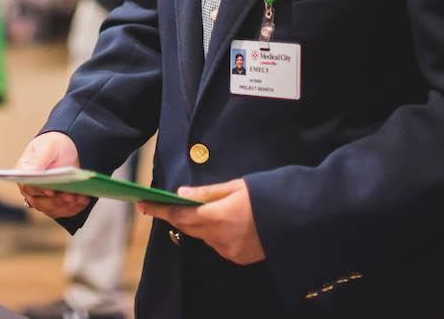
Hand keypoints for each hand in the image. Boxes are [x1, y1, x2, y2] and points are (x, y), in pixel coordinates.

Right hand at [16, 132, 89, 218]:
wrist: (66, 148)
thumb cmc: (53, 145)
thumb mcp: (46, 147)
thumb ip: (38, 160)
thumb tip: (30, 174)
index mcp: (24, 174)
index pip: (28, 187)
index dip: (39, 190)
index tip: (51, 190)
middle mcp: (31, 189)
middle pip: (41, 203)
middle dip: (57, 201)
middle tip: (69, 196)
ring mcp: (43, 199)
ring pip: (53, 210)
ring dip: (67, 206)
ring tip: (79, 197)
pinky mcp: (56, 204)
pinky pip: (63, 211)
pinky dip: (74, 207)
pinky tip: (82, 199)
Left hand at [139, 178, 264, 264]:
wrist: (300, 220)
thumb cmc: (268, 195)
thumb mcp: (237, 186)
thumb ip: (207, 192)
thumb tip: (181, 194)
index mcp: (218, 216)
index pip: (179, 215)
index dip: (159, 210)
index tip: (143, 204)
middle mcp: (220, 237)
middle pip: (187, 227)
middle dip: (176, 216)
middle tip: (165, 204)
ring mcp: (229, 250)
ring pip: (202, 236)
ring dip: (197, 224)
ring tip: (204, 209)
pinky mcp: (238, 257)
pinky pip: (217, 244)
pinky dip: (214, 233)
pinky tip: (225, 222)